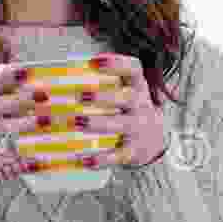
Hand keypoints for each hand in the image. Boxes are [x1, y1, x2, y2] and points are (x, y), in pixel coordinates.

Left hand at [73, 54, 170, 169]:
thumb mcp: (127, 92)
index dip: (117, 64)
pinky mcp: (133, 151)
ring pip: (122, 124)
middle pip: (127, 97)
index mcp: (138, 88)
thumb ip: (107, 82)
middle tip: (81, 95)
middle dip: (104, 96)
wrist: (155, 141)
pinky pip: (117, 155)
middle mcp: (140, 106)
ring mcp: (138, 129)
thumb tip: (67, 72)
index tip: (95, 62)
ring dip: (99, 123)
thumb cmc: (131, 111)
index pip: (134, 70)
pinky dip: (101, 159)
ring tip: (78, 121)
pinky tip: (83, 159)